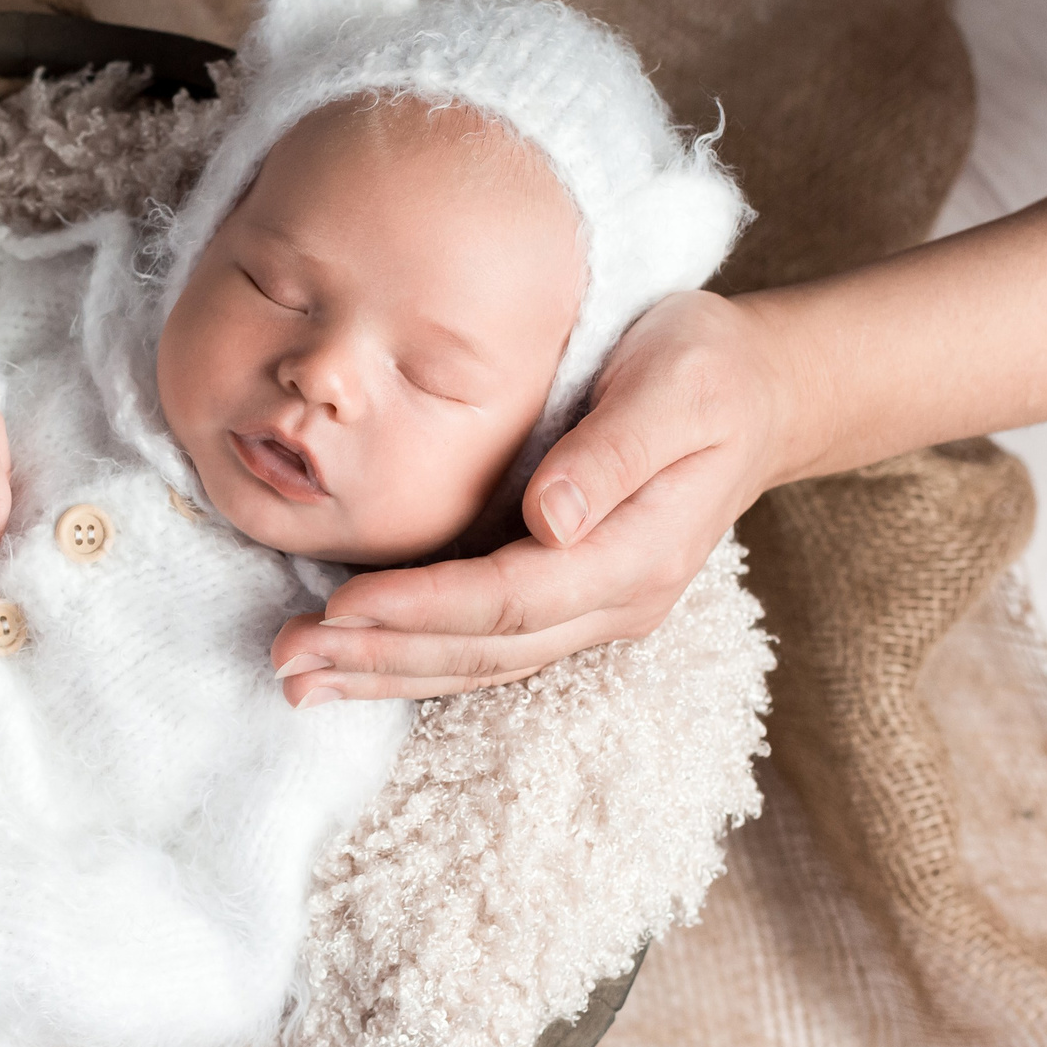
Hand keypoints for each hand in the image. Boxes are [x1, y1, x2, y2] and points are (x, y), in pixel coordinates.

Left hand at [269, 290, 798, 702]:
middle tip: (288, 659)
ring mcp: (589, 608)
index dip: (424, 607)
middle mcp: (613, 600)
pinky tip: (349, 657)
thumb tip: (552, 518)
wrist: (759, 393)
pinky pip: (480, 645)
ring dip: (383, 672)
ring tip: (296, 676)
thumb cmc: (712, 370)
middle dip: (381, 657)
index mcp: (638, 554)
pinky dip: (410, 655)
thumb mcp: (681, 382)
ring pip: (476, 664)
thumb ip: (619, 449)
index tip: (343, 604)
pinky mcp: (563, 598)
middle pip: (483, 650)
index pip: (513, 598)